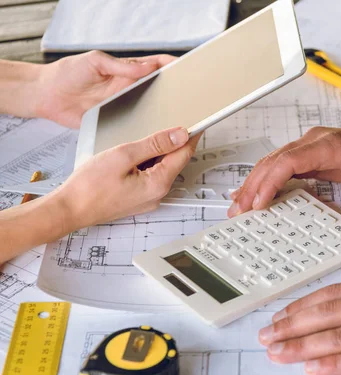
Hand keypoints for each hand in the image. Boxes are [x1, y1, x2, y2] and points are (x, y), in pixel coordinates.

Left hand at [36, 51, 175, 127]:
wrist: (48, 96)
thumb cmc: (67, 74)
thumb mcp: (94, 63)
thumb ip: (120, 66)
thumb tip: (146, 66)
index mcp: (128, 71)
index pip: (157, 66)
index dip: (174, 66)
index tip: (188, 70)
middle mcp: (130, 89)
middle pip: (161, 90)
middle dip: (177, 93)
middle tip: (190, 98)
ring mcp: (125, 106)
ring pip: (152, 110)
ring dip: (164, 114)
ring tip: (179, 118)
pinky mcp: (118, 122)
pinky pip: (137, 127)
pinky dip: (147, 131)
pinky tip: (156, 134)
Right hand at [54, 127, 199, 228]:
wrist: (69, 209)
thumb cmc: (89, 187)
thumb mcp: (123, 155)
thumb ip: (154, 144)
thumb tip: (179, 135)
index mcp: (158, 183)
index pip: (184, 154)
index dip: (191, 136)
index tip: (196, 123)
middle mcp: (158, 194)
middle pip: (174, 162)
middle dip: (172, 143)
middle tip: (165, 125)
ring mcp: (148, 199)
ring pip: (161, 169)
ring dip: (156, 154)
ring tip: (139, 142)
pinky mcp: (139, 199)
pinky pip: (150, 177)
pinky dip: (146, 164)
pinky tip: (132, 157)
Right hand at [228, 100, 340, 231]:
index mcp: (330, 145)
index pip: (291, 160)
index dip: (272, 180)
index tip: (261, 201)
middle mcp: (313, 142)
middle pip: (274, 161)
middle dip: (254, 186)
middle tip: (239, 211)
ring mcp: (307, 148)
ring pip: (271, 163)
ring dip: (254, 184)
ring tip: (238, 207)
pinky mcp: (306, 156)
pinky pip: (278, 167)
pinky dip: (263, 181)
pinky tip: (251, 195)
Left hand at [257, 238, 340, 374]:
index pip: (335, 294)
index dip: (305, 305)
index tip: (284, 313)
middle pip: (328, 314)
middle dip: (293, 325)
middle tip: (266, 334)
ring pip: (339, 336)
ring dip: (303, 345)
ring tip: (278, 351)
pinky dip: (335, 363)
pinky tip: (313, 368)